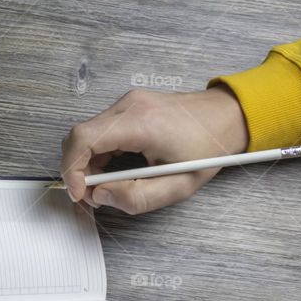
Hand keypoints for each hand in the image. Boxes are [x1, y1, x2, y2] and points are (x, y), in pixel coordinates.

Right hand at [60, 86, 248, 212]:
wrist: (229, 117)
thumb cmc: (208, 148)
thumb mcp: (176, 186)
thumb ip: (135, 198)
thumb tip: (100, 195)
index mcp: (140, 122)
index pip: (83, 139)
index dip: (72, 169)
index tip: (79, 193)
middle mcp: (129, 106)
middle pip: (79, 137)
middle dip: (78, 170)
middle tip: (93, 194)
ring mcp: (127, 103)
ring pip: (87, 135)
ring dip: (89, 164)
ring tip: (110, 184)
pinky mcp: (129, 106)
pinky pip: (100, 131)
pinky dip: (99, 154)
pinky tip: (116, 169)